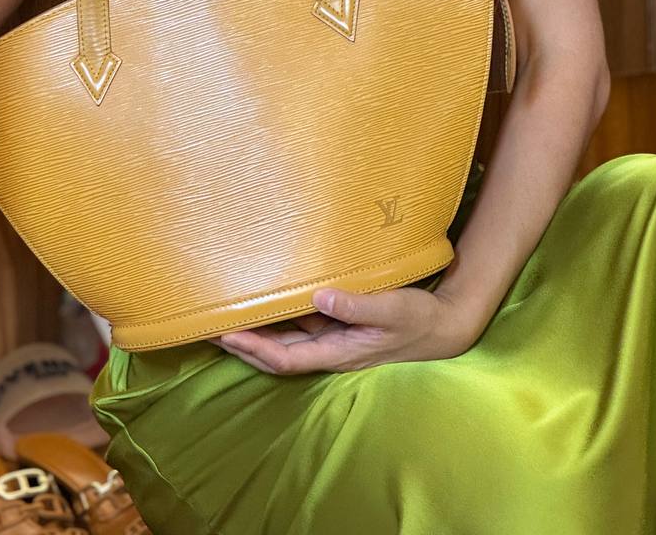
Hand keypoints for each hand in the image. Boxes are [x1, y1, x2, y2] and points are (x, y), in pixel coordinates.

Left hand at [205, 285, 483, 374]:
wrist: (445, 326)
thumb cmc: (420, 319)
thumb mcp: (394, 310)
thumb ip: (359, 306)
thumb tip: (321, 297)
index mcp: (340, 352)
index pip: (286, 358)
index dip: (254, 349)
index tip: (226, 334)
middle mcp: (331, 350)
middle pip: (278, 354)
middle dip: (244, 344)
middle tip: (210, 325)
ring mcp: (335, 340)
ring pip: (288, 341)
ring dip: (258, 332)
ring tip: (228, 313)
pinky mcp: (341, 326)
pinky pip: (303, 326)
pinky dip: (282, 317)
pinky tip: (269, 300)